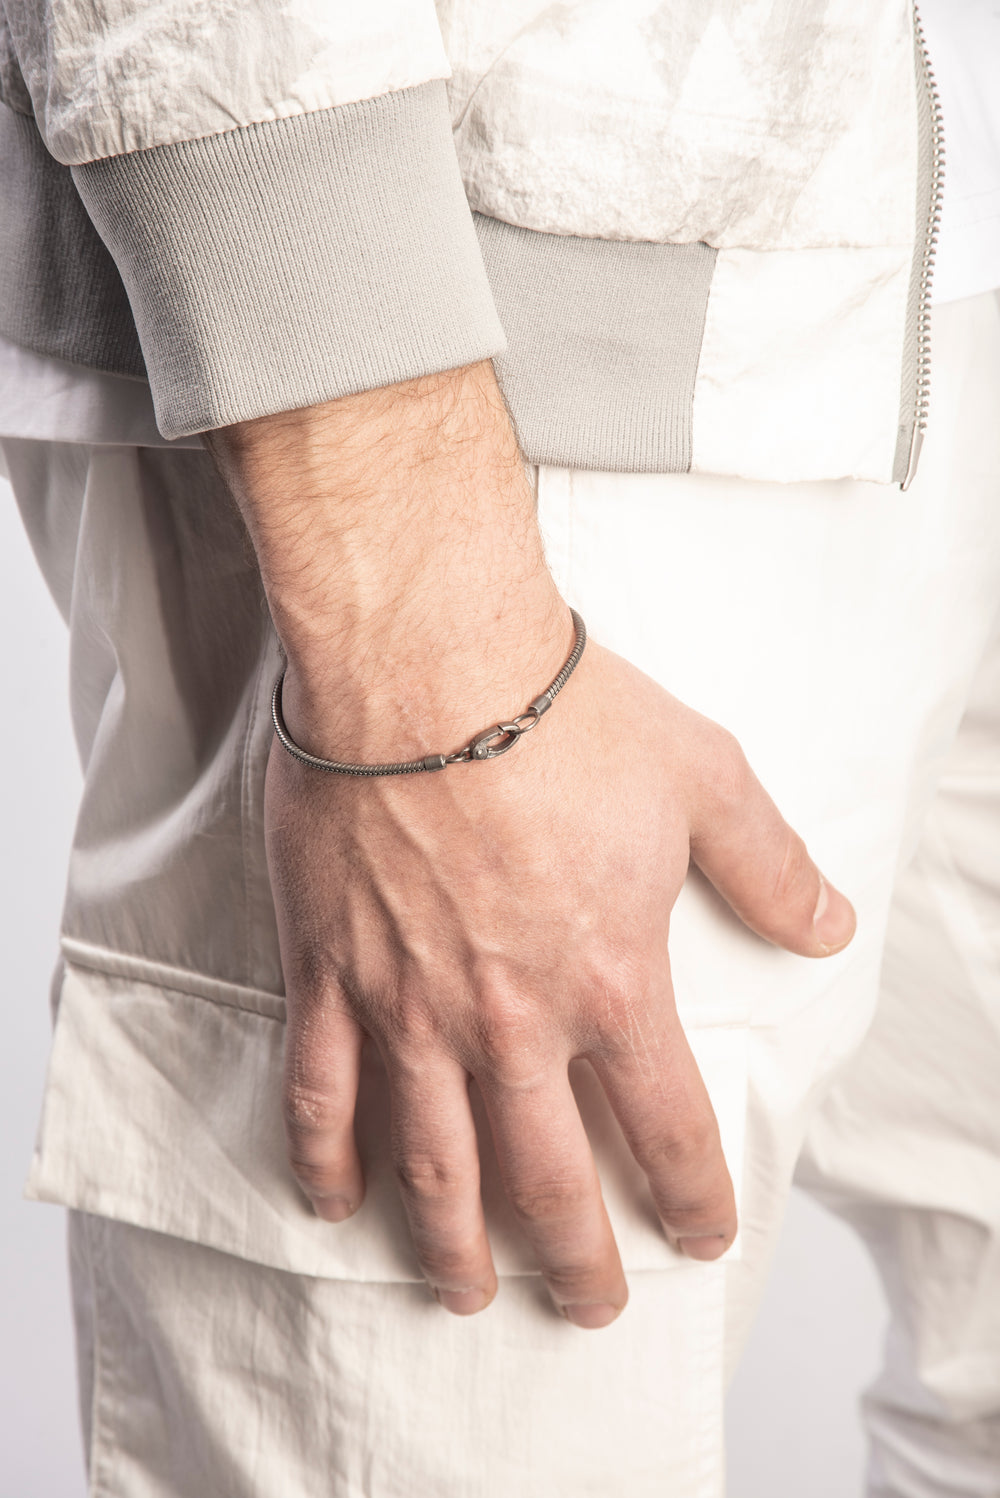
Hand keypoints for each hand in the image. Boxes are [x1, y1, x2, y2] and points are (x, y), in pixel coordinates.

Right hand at [205, 363, 855, 1328]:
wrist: (425, 664)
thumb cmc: (559, 716)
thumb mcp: (703, 779)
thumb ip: (768, 864)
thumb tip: (828, 926)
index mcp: (608, 982)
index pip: (665, 1127)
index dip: (688, 1198)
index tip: (697, 1237)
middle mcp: (510, 1022)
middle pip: (547, 1179)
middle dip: (575, 1257)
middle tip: (587, 1303)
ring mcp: (412, 1008)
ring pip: (433, 1165)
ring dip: (455, 1245)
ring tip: (468, 1294)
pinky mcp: (332, 975)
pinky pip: (323, 1093)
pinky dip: (329, 1160)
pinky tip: (337, 1202)